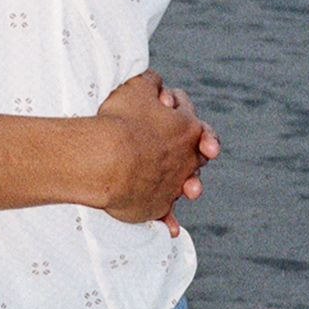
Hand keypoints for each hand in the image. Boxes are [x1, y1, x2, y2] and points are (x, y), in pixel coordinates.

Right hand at [95, 70, 218, 234]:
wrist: (107, 158)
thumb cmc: (121, 119)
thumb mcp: (136, 87)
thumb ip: (149, 83)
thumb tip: (154, 81)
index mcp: (188, 129)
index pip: (200, 128)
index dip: (195, 126)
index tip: (189, 129)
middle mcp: (186, 160)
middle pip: (198, 159)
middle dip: (196, 156)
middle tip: (190, 155)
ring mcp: (173, 185)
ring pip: (186, 187)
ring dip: (187, 188)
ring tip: (189, 192)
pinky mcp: (156, 206)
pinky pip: (166, 213)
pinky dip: (168, 219)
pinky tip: (171, 228)